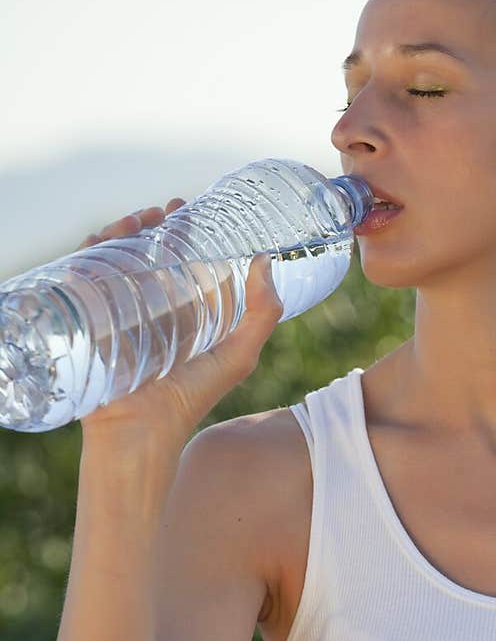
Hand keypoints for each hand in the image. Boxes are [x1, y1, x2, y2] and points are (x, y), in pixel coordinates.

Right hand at [76, 200, 282, 453]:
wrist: (141, 432)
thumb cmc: (190, 400)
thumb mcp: (238, 356)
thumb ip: (262, 314)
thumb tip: (266, 261)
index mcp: (182, 312)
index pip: (178, 259)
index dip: (182, 230)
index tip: (186, 209)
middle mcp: (149, 308)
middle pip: (143, 252)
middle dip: (149, 223)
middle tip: (161, 211)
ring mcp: (117, 312)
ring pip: (114, 258)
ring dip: (122, 230)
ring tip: (137, 219)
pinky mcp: (89, 319)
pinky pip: (83, 275)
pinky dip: (90, 251)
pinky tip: (104, 238)